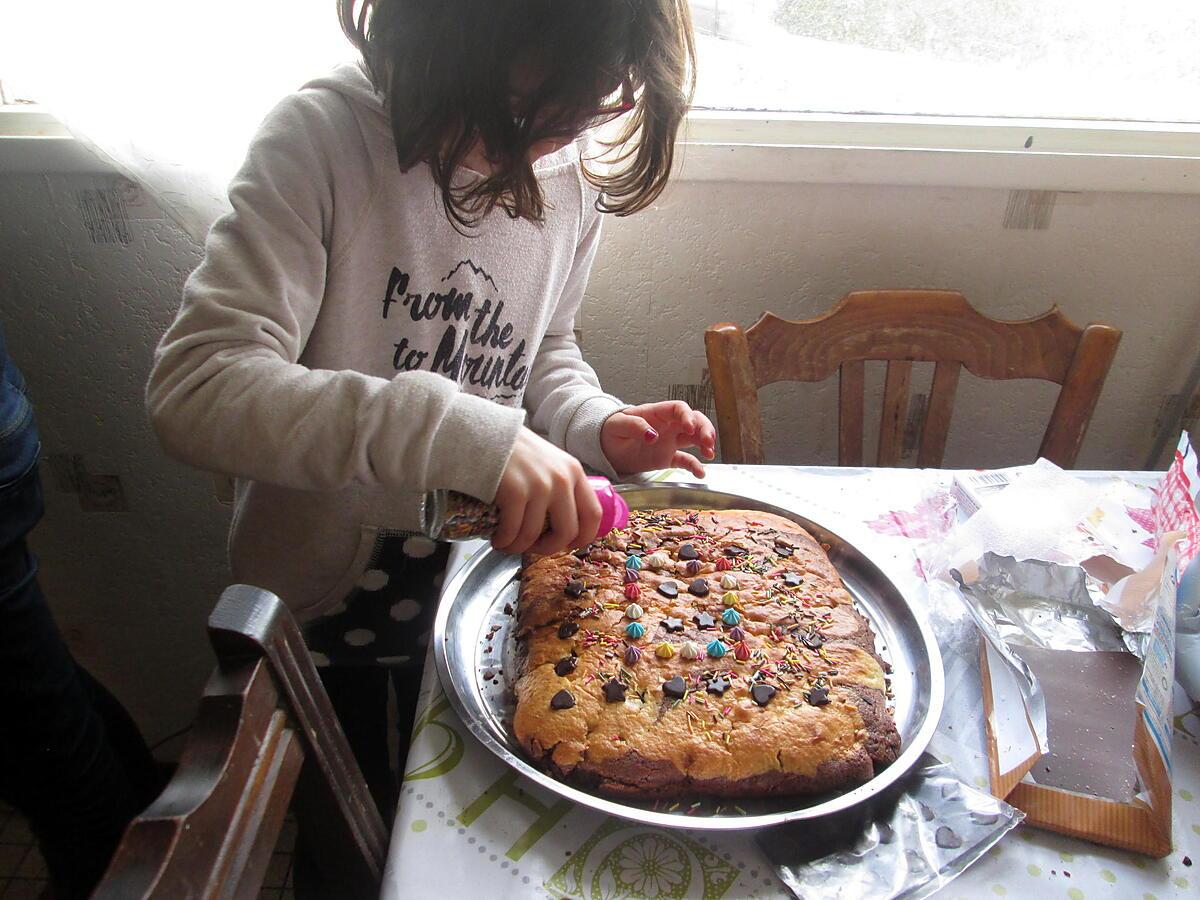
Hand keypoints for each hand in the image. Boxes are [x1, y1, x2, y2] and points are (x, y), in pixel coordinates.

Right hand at [493, 428, 601, 555]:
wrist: (478, 431)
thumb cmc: (510, 448)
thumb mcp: (547, 460)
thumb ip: (559, 484)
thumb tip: (560, 520)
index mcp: (574, 471)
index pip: (594, 515)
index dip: (582, 538)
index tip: (566, 545)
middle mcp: (562, 479)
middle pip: (567, 532)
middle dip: (547, 548)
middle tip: (531, 548)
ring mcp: (539, 485)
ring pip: (534, 536)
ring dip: (517, 547)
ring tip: (506, 543)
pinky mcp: (515, 492)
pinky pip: (513, 531)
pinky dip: (503, 541)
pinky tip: (496, 538)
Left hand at [601, 401, 716, 477]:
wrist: (604, 447)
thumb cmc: (610, 430)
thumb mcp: (617, 425)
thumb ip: (634, 426)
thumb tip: (652, 435)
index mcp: (656, 413)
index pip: (678, 408)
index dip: (687, 416)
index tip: (690, 427)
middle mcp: (667, 425)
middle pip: (694, 421)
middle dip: (704, 428)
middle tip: (707, 441)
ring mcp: (670, 441)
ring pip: (694, 438)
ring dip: (705, 443)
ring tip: (709, 453)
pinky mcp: (668, 457)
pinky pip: (685, 460)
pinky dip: (695, 466)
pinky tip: (700, 473)